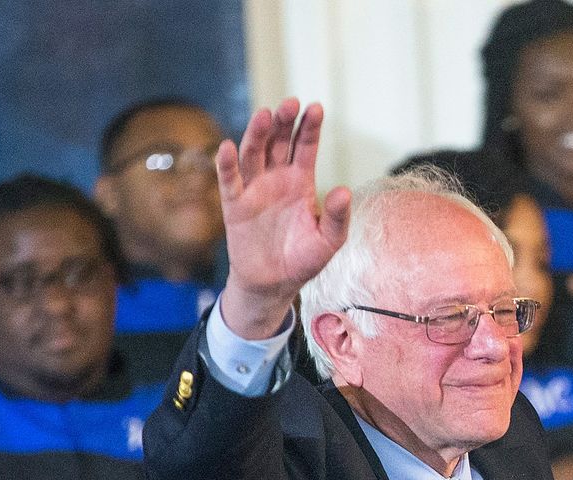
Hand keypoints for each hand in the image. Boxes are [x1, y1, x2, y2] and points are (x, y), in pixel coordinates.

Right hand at [216, 99, 352, 339]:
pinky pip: (229, 180)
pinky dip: (227, 164)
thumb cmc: (303, 260)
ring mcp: (254, 188)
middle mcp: (276, 178)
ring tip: (265, 115)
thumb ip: (338, 218)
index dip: (309, 128)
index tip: (316, 108)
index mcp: (301, 182)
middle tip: (290, 103)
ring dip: (258, 134)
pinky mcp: (234, 204)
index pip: (306, 147)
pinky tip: (228, 147)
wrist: (274, 284)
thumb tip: (345, 191)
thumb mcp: (329, 242)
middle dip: (284, 122)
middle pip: (278, 142)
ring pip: (253, 153)